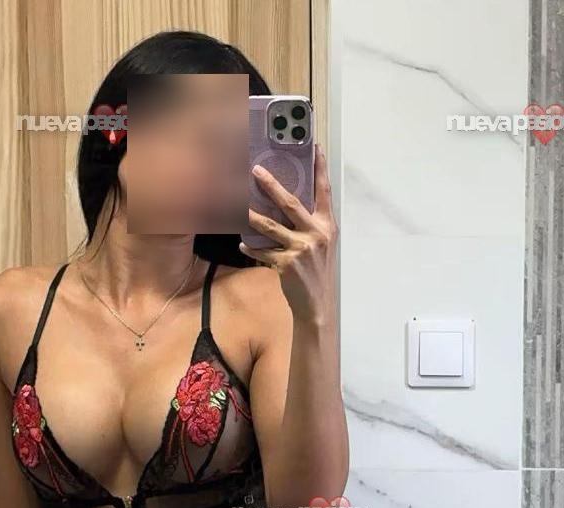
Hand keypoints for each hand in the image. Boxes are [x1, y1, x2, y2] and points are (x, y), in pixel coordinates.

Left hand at [238, 142, 337, 323]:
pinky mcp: (286, 264)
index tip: (315, 147)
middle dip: (271, 185)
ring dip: (250, 214)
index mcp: (326, 226)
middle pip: (290, 203)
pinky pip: (263, 251)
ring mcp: (300, 249)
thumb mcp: (321, 245)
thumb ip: (310, 225)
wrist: (316, 305)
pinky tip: (242, 244)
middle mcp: (315, 234)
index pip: (324, 192)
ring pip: (270, 225)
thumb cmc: (317, 273)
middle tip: (255, 171)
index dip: (320, 169)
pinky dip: (251, 248)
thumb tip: (288, 205)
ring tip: (237, 204)